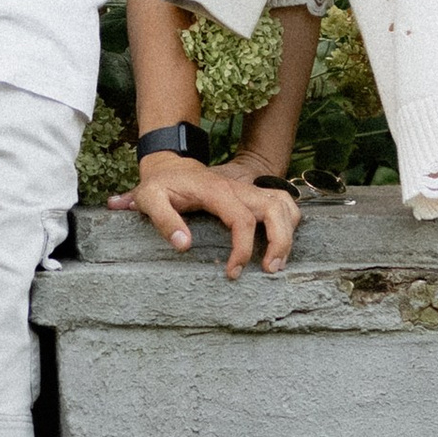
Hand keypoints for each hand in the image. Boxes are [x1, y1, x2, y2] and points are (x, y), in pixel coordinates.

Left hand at [122, 152, 299, 277]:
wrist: (168, 164)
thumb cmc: (159, 184)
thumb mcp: (149, 199)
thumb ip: (164, 220)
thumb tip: (184, 245)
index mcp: (216, 191)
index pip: (242, 220)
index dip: (243, 249)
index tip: (233, 272)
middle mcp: (238, 188)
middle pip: (274, 209)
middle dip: (280, 241)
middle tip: (271, 269)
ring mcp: (247, 189)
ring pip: (283, 203)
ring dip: (288, 231)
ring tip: (278, 260)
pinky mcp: (249, 194)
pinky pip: (279, 202)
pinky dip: (287, 220)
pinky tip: (279, 242)